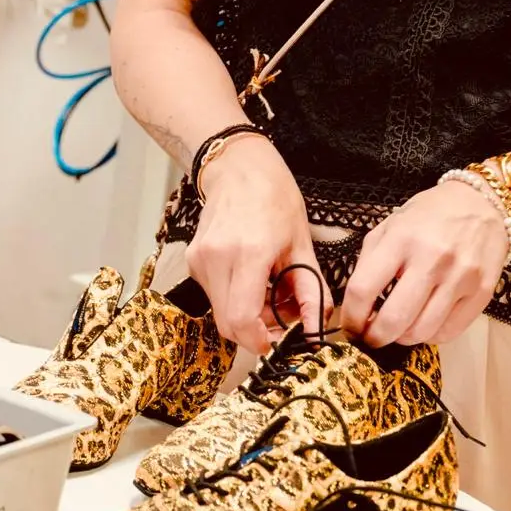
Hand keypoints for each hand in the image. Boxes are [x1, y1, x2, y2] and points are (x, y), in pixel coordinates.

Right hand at [185, 136, 332, 355]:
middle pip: (229, 324)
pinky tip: (254, 281)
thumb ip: (312, 289)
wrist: (238, 168)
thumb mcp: (301, 243)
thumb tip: (317, 328)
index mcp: (249, 252)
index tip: (279, 341)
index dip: (261, 341)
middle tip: (282, 318)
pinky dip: (235, 299)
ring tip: (271, 293)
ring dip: (247, 316)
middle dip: (257, 332)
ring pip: (220, 313)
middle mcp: (218, 258)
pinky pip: (214, 296)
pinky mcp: (193, 261)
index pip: (243, 319)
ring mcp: (200, 260)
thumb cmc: (274, 198)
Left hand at [340, 180, 510, 347]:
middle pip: (394, 319)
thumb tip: (357, 306)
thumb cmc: (430, 215)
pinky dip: (431, 336)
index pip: (363, 289)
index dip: (350, 317)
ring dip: (403, 338)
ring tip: (400, 329)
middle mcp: (432, 258)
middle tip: (372, 338)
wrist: (482, 202)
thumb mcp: (391, 225)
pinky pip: (449, 332)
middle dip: (375, 338)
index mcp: (401, 238)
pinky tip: (425, 323)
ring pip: (422, 332)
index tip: (350, 327)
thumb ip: (370, 261)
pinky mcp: (482, 292)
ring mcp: (461, 277)